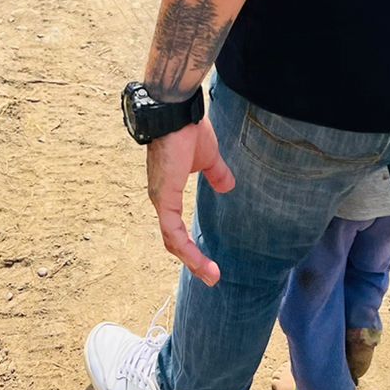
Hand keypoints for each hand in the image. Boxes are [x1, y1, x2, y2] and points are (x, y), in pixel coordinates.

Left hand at [147, 118, 234, 287]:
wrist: (177, 113)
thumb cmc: (189, 130)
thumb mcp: (208, 158)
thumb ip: (216, 174)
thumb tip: (229, 186)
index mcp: (169, 191)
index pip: (175, 227)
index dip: (190, 245)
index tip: (209, 261)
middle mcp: (161, 199)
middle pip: (173, 240)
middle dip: (193, 261)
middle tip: (212, 276)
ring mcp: (161, 200)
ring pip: (172, 241)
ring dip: (193, 261)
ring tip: (212, 276)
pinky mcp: (164, 198)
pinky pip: (173, 232)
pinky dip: (187, 249)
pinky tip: (200, 262)